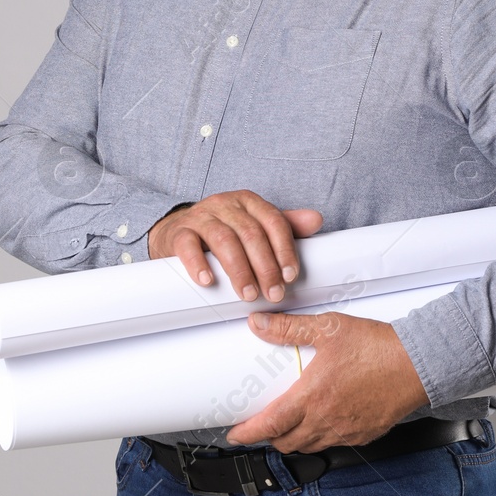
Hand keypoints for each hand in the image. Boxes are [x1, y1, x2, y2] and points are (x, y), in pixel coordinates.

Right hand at [146, 190, 322, 303]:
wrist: (178, 230)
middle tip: (273, 293)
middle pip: (251, 233)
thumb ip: (283, 225)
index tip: (291, 276)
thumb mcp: (254, 224)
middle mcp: (225, 204)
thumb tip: (316, 220)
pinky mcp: (179, 232)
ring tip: (247, 294)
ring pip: (223, 240)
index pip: (273, 221)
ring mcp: (201, 216)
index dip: (284, 249)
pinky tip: (207, 280)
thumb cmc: (222, 230)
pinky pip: (188, 245)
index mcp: (248, 201)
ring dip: (239, 270)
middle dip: (265, 267)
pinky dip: (198, 263)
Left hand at [226, 310, 429, 450]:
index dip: (247, 434)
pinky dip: (320, 437)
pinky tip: (323, 420)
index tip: (235, 434)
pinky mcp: (364, 434)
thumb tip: (259, 323)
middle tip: (260, 426)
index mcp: (312, 397)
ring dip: (293, 439)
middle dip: (268, 438)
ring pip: (309, 446)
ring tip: (288, 424)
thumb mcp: (329, 328)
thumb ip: (290, 328)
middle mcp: (326, 420)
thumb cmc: (377, 347)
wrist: (418, 363)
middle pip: (286, 442)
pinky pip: (334, 443)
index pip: (269, 426)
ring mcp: (346, 430)